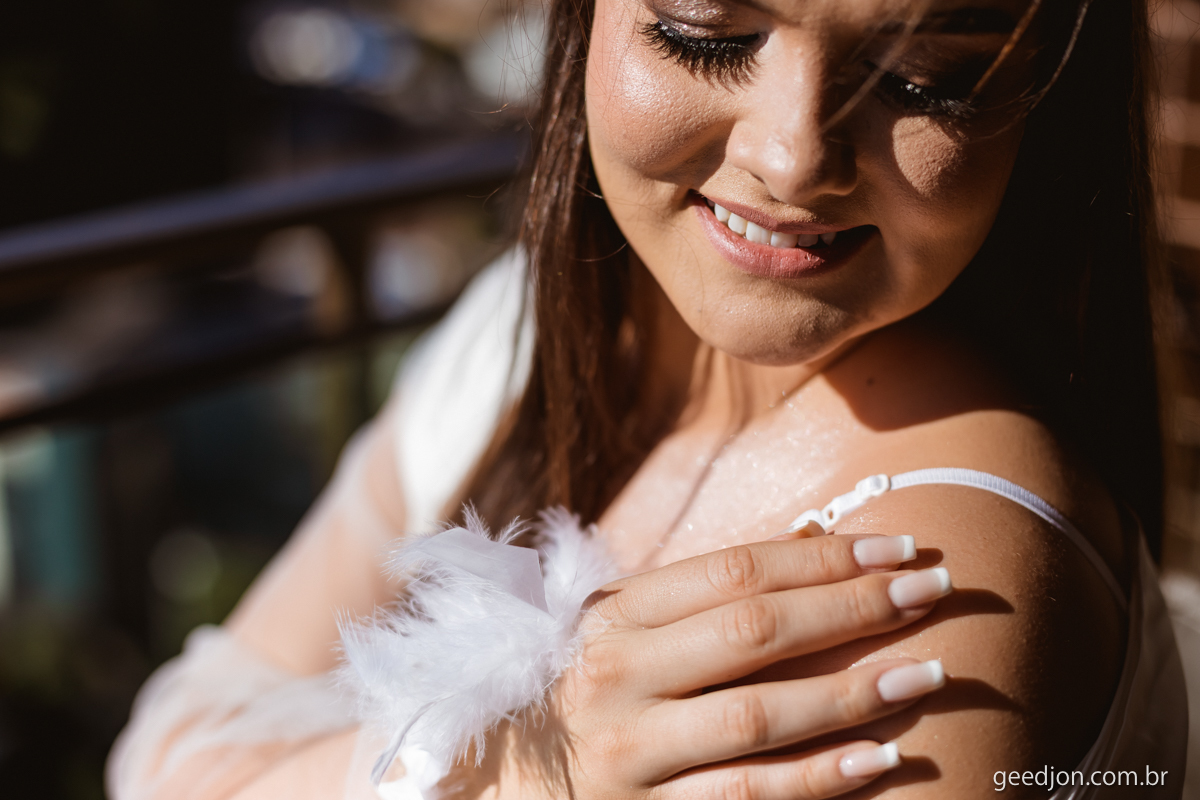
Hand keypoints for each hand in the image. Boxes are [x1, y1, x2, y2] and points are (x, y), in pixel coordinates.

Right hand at [492, 532, 950, 798]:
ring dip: (852, 692)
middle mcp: (617, 675)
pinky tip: (880, 759)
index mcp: (612, 616)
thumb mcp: (614, 629)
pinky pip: (745, 796)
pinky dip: (817, 778)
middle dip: (853, 607)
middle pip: (754, 631)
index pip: (735, 571)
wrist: (496, 784)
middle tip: (932, 588)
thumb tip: (814, 540)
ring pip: (758, 716)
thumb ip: (697, 593)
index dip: (824, 556)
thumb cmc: (573, 691)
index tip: (898, 543)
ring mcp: (629, 751)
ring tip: (929, 673)